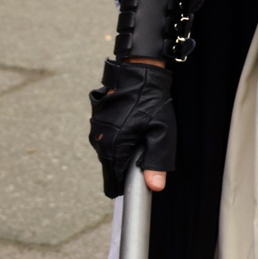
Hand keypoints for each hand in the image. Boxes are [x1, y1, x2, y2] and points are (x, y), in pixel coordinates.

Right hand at [89, 59, 175, 196]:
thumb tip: (155, 187)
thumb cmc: (151, 100)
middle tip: (144, 150)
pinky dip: (118, 139)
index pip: (113, 182)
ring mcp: (96, 131)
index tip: (139, 182)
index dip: (127, 185)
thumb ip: (157, 161)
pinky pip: (107, 140)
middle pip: (112, 169)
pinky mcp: (97, 122)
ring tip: (140, 135)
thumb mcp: (161, 131)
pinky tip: (132, 126)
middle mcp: (100, 141)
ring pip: (109, 154)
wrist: (138, 71)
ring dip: (123, 152)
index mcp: (113, 147)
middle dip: (127, 166)